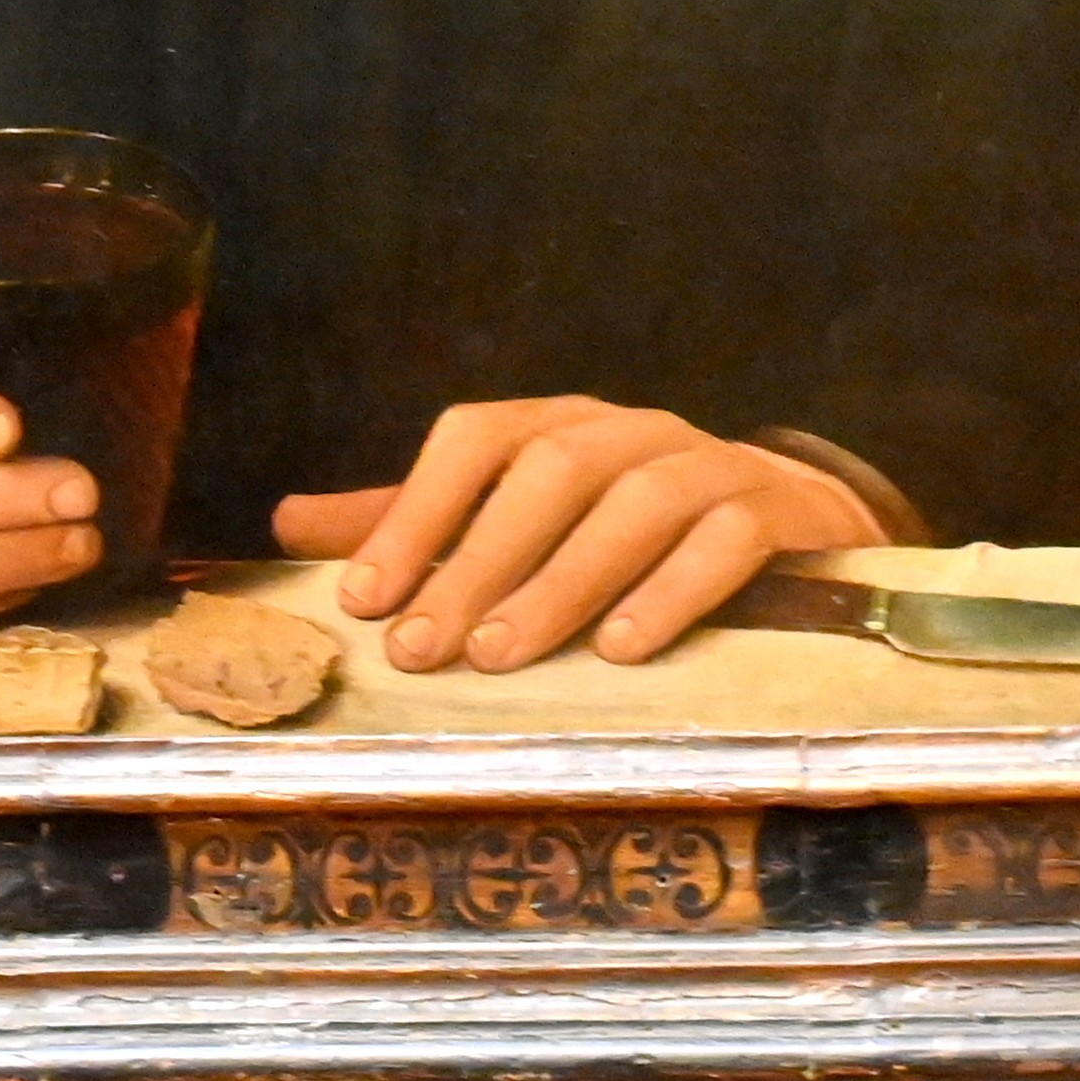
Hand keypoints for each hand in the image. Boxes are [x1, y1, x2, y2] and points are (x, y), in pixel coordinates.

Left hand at [269, 397, 879, 672]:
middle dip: (478, 561)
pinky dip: (673, 589)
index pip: (478, 436)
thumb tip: (286, 523)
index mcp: (561, 426)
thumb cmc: (631, 535)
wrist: (793, 529)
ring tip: (506, 655)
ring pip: (635, 500)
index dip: (417, 510)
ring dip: (562, 580)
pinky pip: (726, 537)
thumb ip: (418, 525)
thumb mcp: (519, 525)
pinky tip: (623, 648)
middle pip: (550, 469)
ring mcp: (711, 462)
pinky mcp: (778, 511)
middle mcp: (632, 430)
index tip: (365, 598)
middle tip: (425, 649)